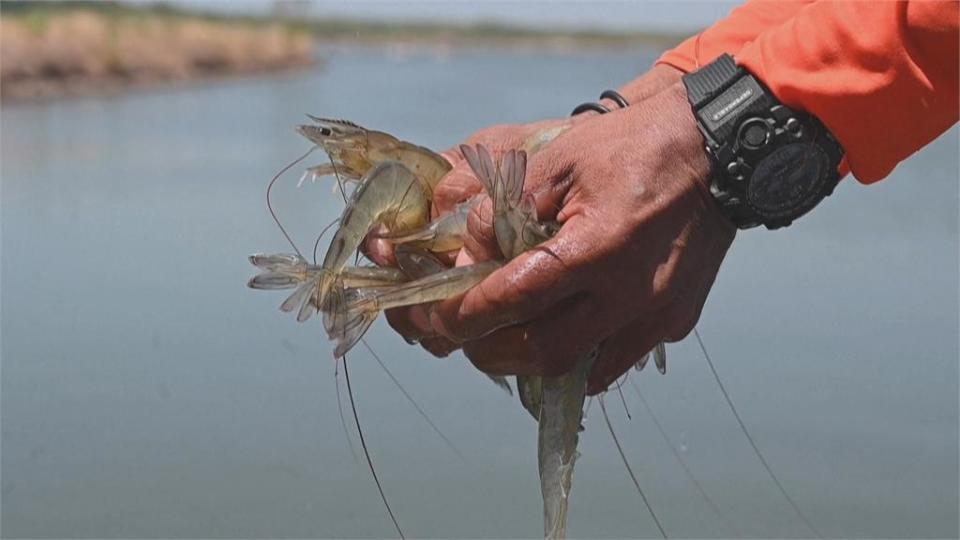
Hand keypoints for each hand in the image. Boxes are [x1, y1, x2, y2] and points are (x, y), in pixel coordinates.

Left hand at [391, 80, 735, 393]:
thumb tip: (465, 259)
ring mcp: (658, 315)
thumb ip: (503, 209)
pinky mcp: (675, 323)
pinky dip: (576, 358)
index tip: (436, 318)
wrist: (716, 151)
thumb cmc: (631, 147)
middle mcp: (632, 293)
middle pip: (543, 352)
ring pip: (579, 369)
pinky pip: (614, 362)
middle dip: (490, 351)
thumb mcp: (557, 159)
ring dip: (529, 361)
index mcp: (599, 246)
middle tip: (464, 335)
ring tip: (502, 338)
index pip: (515, 300)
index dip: (465, 316)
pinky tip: (555, 335)